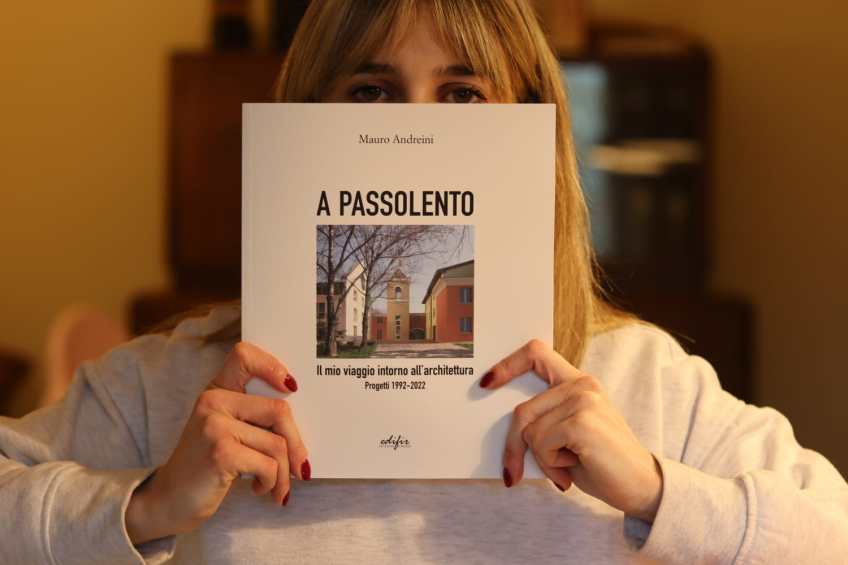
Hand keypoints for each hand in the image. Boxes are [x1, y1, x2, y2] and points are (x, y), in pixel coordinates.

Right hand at [126, 342, 309, 543]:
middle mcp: (213, 401)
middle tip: (299, 466)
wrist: (171, 500)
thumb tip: (303, 422)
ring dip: (285, 473)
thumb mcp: (226, 429)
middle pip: (279, 409)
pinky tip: (259, 489)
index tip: (292, 387)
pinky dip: (272, 483)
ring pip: (277, 443)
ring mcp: (214, 426)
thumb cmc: (207, 464)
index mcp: (216, 390)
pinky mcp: (221, 453)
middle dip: (296, 443)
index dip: (272, 365)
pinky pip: (269, 465)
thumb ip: (254, 415)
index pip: (244, 355)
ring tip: (278, 486)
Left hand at [480, 339, 662, 522]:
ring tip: (567, 466)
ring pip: (530, 430)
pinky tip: (572, 468)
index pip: (536, 353)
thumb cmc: (599, 464)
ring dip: (541, 459)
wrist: (641, 487)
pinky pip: (541, 444)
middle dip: (513, 446)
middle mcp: (581, 385)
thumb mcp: (566, 434)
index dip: (507, 364)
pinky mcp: (581, 420)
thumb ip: (543, 419)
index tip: (487, 382)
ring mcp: (583, 399)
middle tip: (514, 471)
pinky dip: (550, 464)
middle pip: (522, 409)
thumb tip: (505, 426)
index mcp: (578, 382)